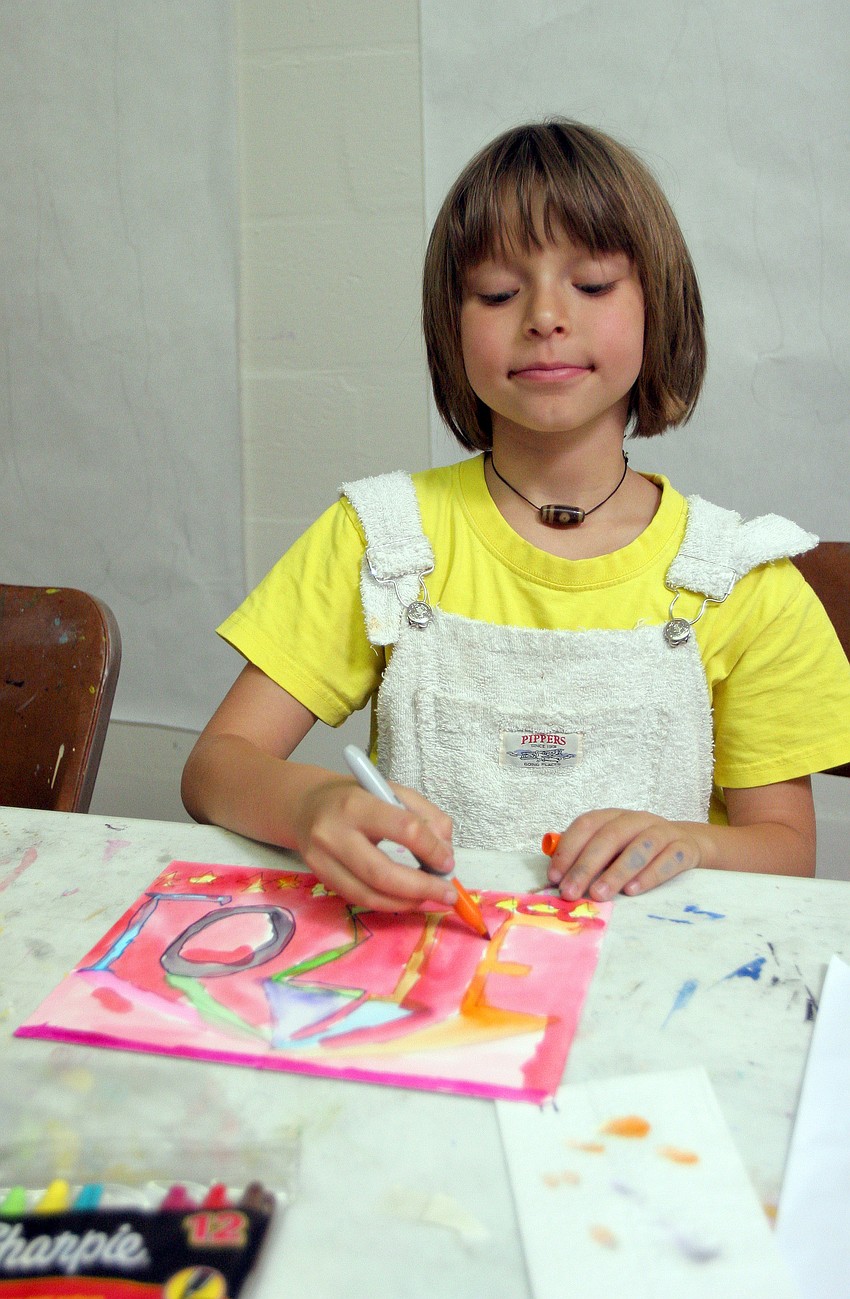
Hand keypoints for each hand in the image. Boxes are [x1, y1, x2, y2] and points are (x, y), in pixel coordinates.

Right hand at [294, 777, 456, 912]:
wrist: (306, 806)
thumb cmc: (354, 797)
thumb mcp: (391, 791)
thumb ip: (425, 814)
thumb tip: (445, 850)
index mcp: (355, 804)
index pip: (402, 828)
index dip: (431, 849)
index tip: (448, 861)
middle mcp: (333, 833)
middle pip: (382, 872)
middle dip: (421, 888)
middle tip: (447, 893)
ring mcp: (322, 860)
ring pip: (369, 894)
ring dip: (406, 902)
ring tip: (430, 899)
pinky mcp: (321, 879)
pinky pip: (359, 899)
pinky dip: (388, 903)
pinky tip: (406, 899)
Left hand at [546, 809, 700, 900]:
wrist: (687, 845)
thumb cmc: (638, 850)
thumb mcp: (613, 848)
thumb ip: (587, 856)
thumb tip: (557, 876)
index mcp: (614, 816)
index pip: (587, 825)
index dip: (568, 849)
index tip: (555, 876)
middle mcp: (637, 820)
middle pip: (609, 837)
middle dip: (586, 866)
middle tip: (571, 892)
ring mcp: (663, 832)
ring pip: (639, 847)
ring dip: (616, 872)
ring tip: (599, 894)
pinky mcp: (684, 849)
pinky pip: (668, 860)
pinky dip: (649, 876)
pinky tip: (633, 891)